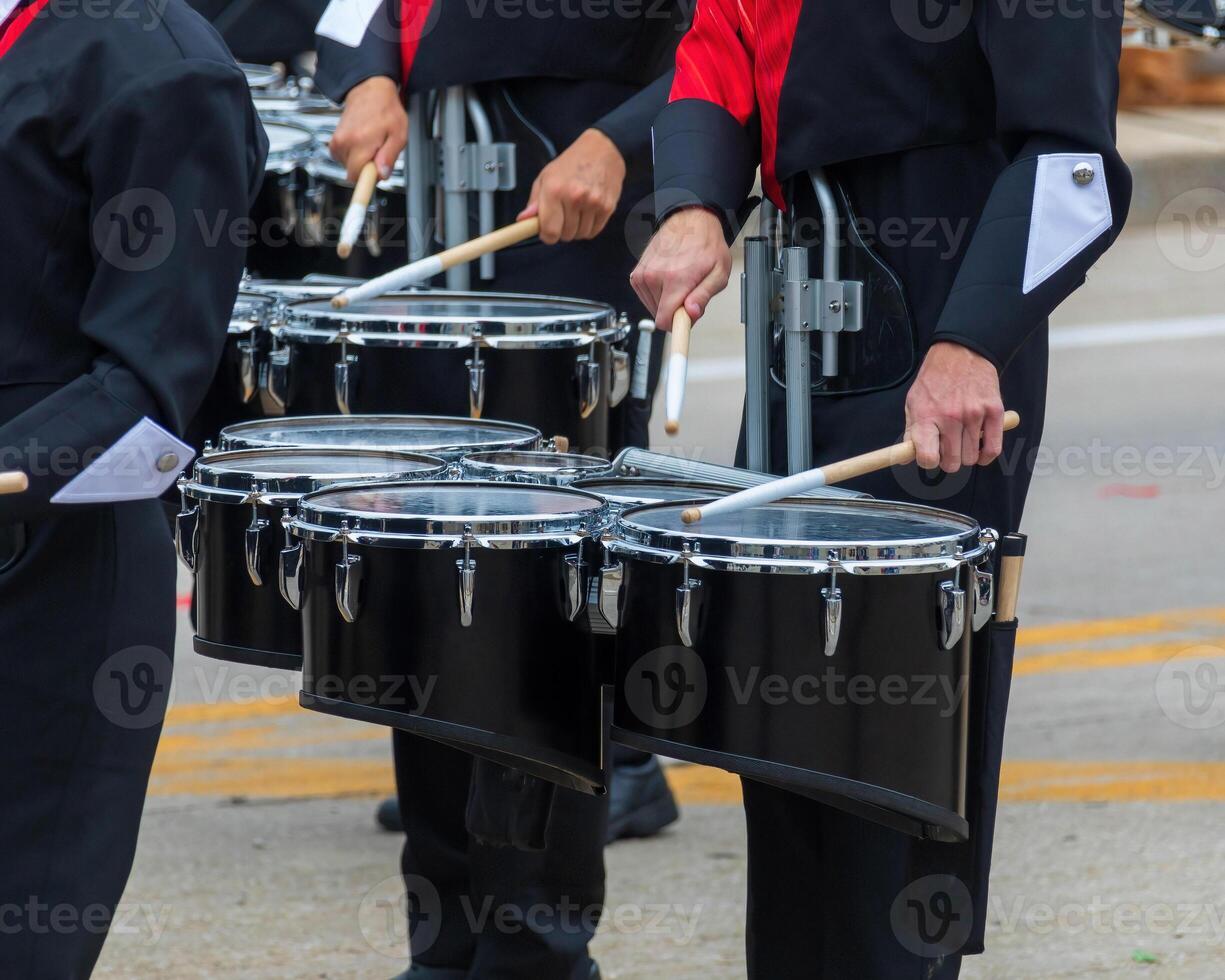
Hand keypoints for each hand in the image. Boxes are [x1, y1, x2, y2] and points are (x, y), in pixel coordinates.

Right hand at [329, 77, 407, 181]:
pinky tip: (363, 144)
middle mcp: (344, 142)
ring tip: (372, 144)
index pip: (356, 177)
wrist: (369, 91)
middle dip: (367, 170)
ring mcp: (337, 142)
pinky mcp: (334, 142)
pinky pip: (344, 160)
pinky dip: (354, 156)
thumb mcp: (399, 134)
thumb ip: (390, 156)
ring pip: (349, 167)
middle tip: (379, 154)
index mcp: (360, 142)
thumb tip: (381, 174)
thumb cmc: (385, 110)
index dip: (368, 180)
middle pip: (354, 174)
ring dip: (362, 161)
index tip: (371, 180)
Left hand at [517, 128, 625, 243]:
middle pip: (566, 235)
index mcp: (554, 190)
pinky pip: (594, 231)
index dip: (547, 236)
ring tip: (577, 211)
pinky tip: (587, 212)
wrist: (601, 150)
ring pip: (581, 235)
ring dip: (576, 229)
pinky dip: (589, 227)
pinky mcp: (607, 207)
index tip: (547, 231)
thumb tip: (523, 221)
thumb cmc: (570, 164)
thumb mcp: (546, 178)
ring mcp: (593, 203)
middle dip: (562, 230)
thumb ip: (534, 202)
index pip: (550, 231)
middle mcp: (574, 197)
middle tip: (564, 215)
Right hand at [629, 207, 731, 329]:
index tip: (684, 324)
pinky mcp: (636, 274)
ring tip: (679, 281)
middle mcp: (654, 277)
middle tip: (689, 292)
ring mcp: (643, 275)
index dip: (677, 325)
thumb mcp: (719, 273)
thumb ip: (704, 296)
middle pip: (660, 315)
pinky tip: (668, 279)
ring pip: (653, 307)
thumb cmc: (706, 245)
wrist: (690, 221)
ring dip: (666, 301)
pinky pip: (645, 297)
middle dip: (675, 310)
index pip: (664, 321)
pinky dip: (657, 294)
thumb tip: (691, 314)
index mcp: (675, 279)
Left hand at [904, 342, 1004, 472]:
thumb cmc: (934, 381)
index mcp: (926, 416)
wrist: (961, 352)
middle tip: (947, 449)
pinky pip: (993, 450)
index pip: (928, 458)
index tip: (930, 455)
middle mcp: (950, 417)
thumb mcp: (913, 402)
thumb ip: (910, 432)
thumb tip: (905, 459)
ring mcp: (974, 415)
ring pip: (971, 458)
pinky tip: (980, 450)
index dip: (928, 461)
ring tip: (962, 441)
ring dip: (966, 455)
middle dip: (948, 461)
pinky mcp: (994, 412)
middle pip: (952, 463)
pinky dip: (986, 456)